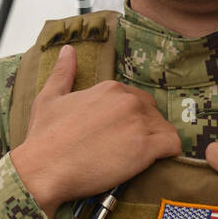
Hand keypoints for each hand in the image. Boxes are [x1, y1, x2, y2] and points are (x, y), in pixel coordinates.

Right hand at [12, 45, 181, 218]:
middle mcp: (128, 101)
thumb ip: (63, 72)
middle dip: (143, 128)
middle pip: (152, 112)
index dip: (128, 117)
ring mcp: (138, 124)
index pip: (135, 98)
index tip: (117, 133)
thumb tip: (68, 50)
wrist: (44, 168)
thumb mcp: (49, 97)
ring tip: (138, 157)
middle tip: (127, 147)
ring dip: (156, 142)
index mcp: (110, 88)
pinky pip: (173, 145)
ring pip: (164, 128)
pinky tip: (156, 160)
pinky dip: (169, 152)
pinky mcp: (146, 149)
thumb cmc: (44, 137)